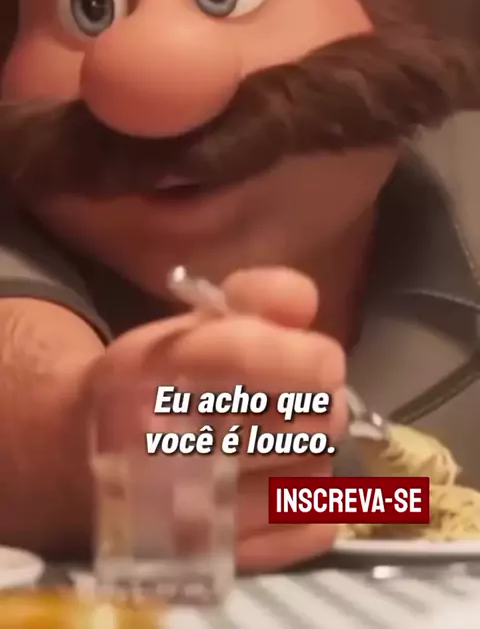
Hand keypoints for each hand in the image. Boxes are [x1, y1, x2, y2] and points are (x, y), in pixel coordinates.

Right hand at [94, 267, 346, 572]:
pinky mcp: (214, 554)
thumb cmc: (149, 381)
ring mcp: (189, 509)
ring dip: (316, 448)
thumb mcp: (190, 323)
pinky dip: (313, 501)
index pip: (246, 361)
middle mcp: (166, 443)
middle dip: (322, 401)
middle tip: (307, 396)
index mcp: (152, 370)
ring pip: (312, 472)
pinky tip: (287, 478)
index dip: (304, 357)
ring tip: (288, 436)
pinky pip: (305, 527)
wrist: (81, 458)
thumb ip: (254, 298)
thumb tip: (304, 301)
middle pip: (300, 422)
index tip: (322, 359)